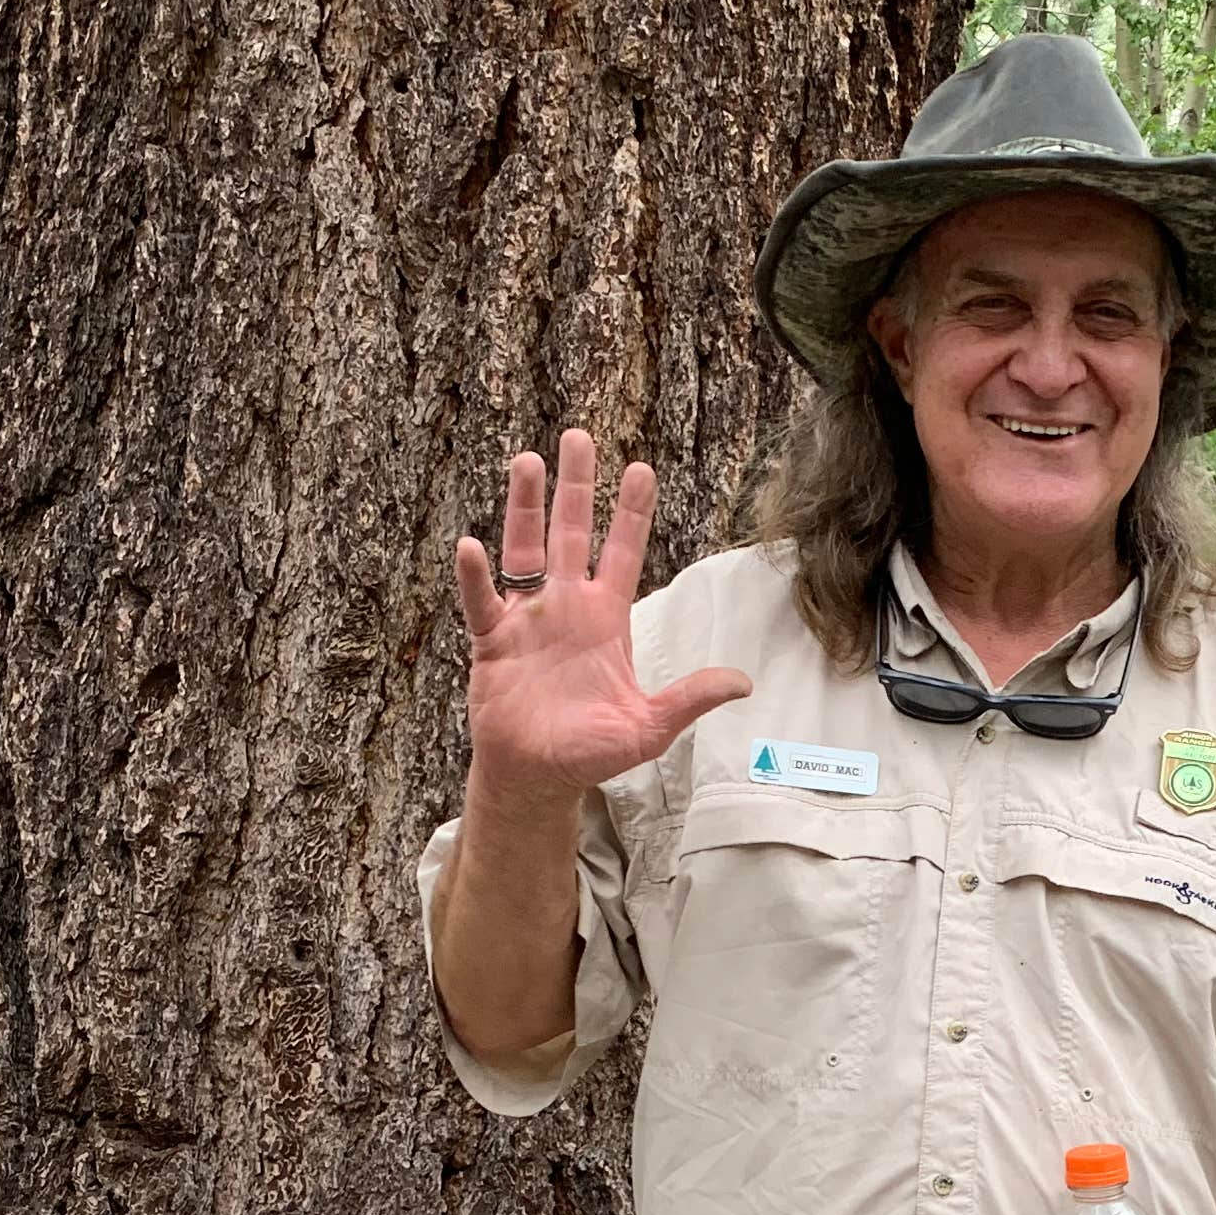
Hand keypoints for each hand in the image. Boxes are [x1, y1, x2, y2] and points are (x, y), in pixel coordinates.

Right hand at [455, 430, 750, 805]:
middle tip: (579, 436)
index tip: (641, 468)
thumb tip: (743, 682)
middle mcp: (566, 607)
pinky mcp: (493, 642)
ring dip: (525, 508)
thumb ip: (690, 699)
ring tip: (526, 460)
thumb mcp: (650, 727)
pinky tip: (472, 547)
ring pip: (525, 550)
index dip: (631, 513)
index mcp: (606, 619)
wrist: (539, 778)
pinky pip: (482, 602)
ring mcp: (527, 620)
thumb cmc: (592, 751)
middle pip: (571, 533)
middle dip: (576, 486)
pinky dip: (475, 577)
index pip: (623, 553)